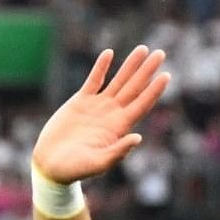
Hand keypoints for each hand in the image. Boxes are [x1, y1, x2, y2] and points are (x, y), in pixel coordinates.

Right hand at [31, 45, 169, 186]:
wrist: (51, 165)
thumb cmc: (75, 170)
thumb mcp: (98, 164)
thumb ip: (118, 152)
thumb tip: (138, 138)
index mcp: (119, 128)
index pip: (141, 104)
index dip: (154, 90)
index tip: (167, 75)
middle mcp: (112, 114)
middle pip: (134, 88)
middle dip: (147, 71)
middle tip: (160, 53)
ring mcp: (97, 106)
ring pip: (118, 81)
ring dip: (130, 65)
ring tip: (143, 49)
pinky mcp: (80, 101)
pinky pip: (94, 80)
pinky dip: (101, 67)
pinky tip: (110, 53)